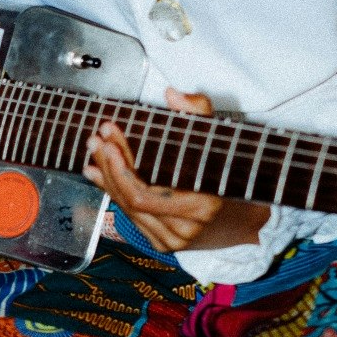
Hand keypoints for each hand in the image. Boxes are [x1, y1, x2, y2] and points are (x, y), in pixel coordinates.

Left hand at [83, 87, 269, 252]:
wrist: (241, 221)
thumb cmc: (230, 176)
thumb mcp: (220, 140)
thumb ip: (199, 112)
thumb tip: (171, 93)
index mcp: (203, 205)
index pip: (145, 191)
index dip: (122, 166)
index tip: (110, 136)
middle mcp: (186, 228)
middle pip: (132, 199)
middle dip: (110, 166)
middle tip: (97, 139)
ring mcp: (173, 240)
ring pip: (127, 208)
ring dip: (106, 177)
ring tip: (95, 150)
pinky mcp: (162, 244)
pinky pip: (131, 216)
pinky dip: (112, 192)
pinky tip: (97, 172)